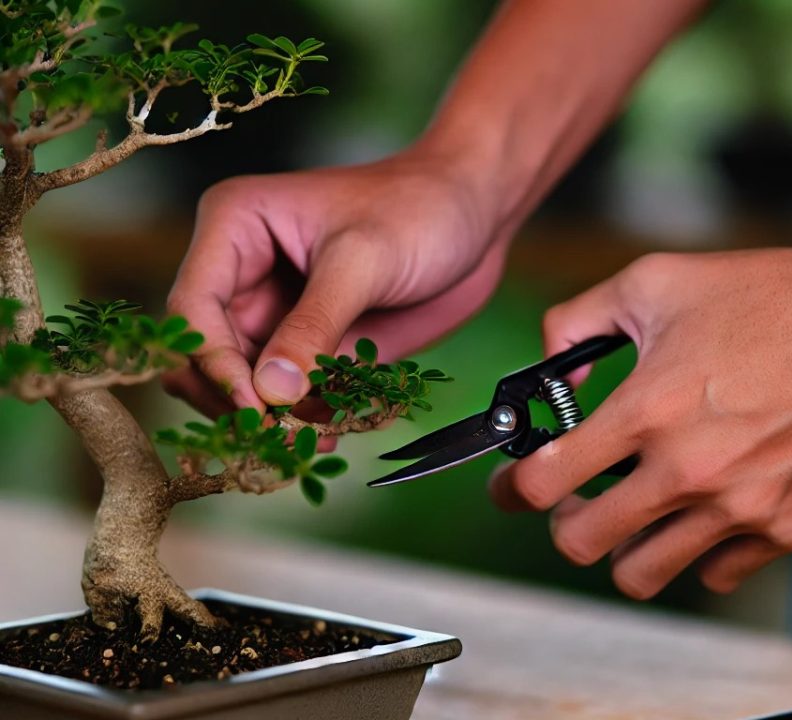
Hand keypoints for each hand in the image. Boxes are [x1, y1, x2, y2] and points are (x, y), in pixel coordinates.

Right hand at [165, 149, 508, 416]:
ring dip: (269, 418)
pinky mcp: (312, 343)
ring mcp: (278, 312)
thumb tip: (272, 392)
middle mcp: (243, 272)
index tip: (257, 408)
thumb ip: (315, 326)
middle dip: (238, 400)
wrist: (473, 215)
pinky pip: (289, 394)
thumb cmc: (419, 208)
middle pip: (206, 355)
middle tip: (282, 436)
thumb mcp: (363, 261)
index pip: (192, 310)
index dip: (215, 365)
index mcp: (236, 227)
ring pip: (244, 383)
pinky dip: (302, 420)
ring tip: (309, 440)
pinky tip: (329, 435)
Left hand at [489, 244, 791, 597]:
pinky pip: (715, 572)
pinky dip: (694, 551)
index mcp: (649, 410)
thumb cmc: (776, 298)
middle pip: (582, 543)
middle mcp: (690, 471)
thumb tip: (553, 365)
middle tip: (572, 500)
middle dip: (564, 522)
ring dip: (624, 546)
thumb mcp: (657, 280)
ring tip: (633, 512)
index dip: (511, 488)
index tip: (512, 487)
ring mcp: (742, 509)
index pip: (544, 482)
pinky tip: (699, 511)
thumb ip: (580, 318)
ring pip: (643, 573)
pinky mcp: (788, 528)